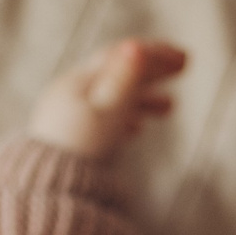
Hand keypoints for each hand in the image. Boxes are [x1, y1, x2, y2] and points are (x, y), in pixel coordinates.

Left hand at [28, 39, 186, 159]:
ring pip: (113, 99)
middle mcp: (73, 94)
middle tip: (184, 69)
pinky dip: (125, 119)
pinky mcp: (71, 141)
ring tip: (170, 107)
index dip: (154, 54)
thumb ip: (122, 80)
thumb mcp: (106, 111)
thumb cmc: (81, 146)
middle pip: (117, 74)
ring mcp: (71, 117)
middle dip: (152, 72)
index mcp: (80, 82)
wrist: (51, 186)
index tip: (183, 58)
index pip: (121, 56)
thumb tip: (137, 48)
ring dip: (143, 98)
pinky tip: (138, 129)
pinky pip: (103, 122)